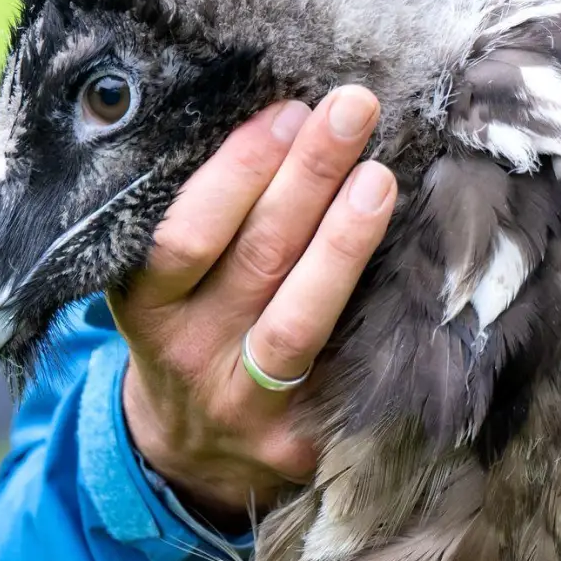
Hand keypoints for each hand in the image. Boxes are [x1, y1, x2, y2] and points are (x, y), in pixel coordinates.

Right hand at [106, 86, 395, 528]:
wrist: (191, 450)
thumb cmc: (192, 328)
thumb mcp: (168, 281)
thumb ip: (207, 216)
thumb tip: (285, 119)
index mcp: (146, 306)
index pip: (185, 234)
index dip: (237, 173)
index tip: (288, 113)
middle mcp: (188, 356)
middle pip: (255, 261)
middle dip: (308, 177)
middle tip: (354, 110)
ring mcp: (243, 404)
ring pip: (299, 320)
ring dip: (344, 243)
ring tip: (381, 177)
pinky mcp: (296, 443)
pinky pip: (344, 370)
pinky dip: (380, 312)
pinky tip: (414, 261)